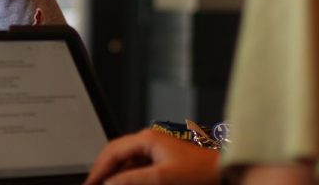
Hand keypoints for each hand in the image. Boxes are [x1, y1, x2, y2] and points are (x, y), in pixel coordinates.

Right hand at [84, 129, 220, 184]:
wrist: (228, 173)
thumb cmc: (202, 173)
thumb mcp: (163, 178)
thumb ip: (132, 179)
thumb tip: (109, 182)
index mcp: (148, 138)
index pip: (113, 151)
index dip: (98, 169)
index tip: (89, 184)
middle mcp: (151, 140)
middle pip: (118, 154)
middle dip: (105, 170)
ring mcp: (159, 150)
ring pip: (129, 161)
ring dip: (118, 175)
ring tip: (108, 184)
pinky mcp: (166, 161)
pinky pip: (141, 167)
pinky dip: (131, 176)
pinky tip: (128, 183)